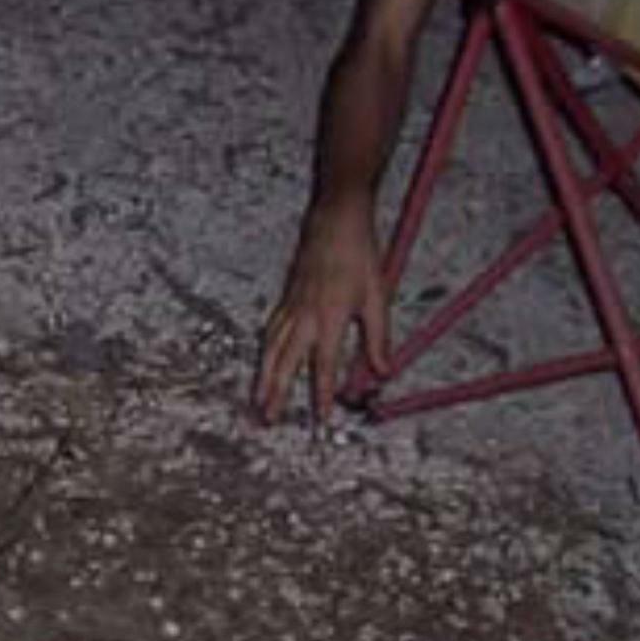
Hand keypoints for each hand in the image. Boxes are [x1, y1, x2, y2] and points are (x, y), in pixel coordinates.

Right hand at [253, 202, 392, 425]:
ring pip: (270, 351)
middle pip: (285, 364)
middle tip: (267, 419)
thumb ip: (378, 338)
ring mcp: (289, 309)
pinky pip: (269, 334)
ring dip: (262, 378)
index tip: (322, 418)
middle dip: (275, 394)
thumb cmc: (357, 254)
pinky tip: (263, 363)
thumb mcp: (377, 296)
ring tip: (257, 400)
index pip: (324, 367)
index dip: (322, 395)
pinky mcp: (284, 301)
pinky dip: (264, 354)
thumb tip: (383, 370)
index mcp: (329, 318)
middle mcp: (303, 317)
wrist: (333, 221)